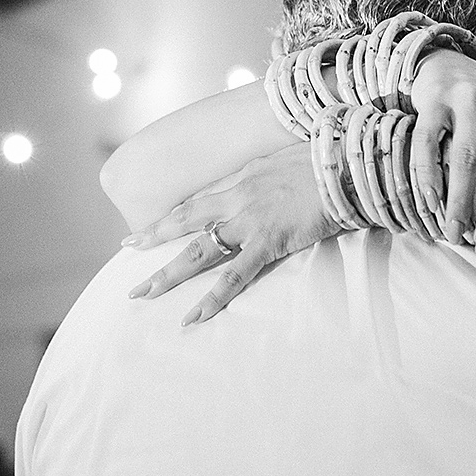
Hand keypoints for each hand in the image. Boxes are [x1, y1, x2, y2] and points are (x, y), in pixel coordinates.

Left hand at [121, 143, 342, 324]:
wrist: (348, 165)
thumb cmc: (328, 161)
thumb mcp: (289, 160)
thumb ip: (271, 174)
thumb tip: (267, 182)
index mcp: (244, 177)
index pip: (200, 199)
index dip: (173, 214)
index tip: (149, 226)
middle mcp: (239, 197)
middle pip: (186, 220)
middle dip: (154, 236)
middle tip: (127, 251)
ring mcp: (250, 221)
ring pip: (199, 250)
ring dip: (169, 273)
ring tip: (144, 292)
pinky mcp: (269, 241)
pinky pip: (234, 276)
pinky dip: (213, 298)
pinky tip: (195, 315)